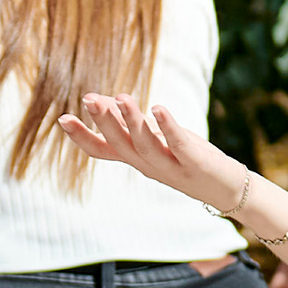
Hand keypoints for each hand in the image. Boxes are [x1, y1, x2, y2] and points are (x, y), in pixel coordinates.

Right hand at [58, 95, 252, 221]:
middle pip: (120, 145)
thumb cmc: (188, 158)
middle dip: (104, 122)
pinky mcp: (194, 163)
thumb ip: (130, 123)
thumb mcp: (156, 139)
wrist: (226, 189)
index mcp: (136, 159)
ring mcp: (170, 166)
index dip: (82, 137)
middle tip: (88, 100)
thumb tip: (101, 99)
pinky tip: (158, 108)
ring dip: (132, 122)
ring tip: (121, 98)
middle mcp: (148, 166)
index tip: (62, 119)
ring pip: (144, 145)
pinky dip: (167, 127)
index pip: (103, 150)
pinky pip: (177, 144)